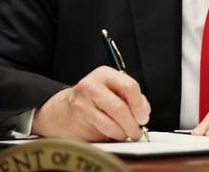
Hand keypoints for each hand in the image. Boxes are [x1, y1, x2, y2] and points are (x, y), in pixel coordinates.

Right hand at [32, 66, 150, 141]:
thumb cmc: (94, 100)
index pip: (129, 86)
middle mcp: (92, 84)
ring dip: (123, 132)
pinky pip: (101, 130)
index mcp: (106, 74)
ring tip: (126, 134)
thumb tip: (143, 112)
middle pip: (120, 107)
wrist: (64, 110)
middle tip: (137, 131)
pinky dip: (113, 135)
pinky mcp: (78, 118)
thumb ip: (131, 99)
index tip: (143, 117)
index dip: (139, 105)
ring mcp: (82, 101)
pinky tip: (115, 134)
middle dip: (132, 123)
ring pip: (111, 122)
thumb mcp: (113, 91)